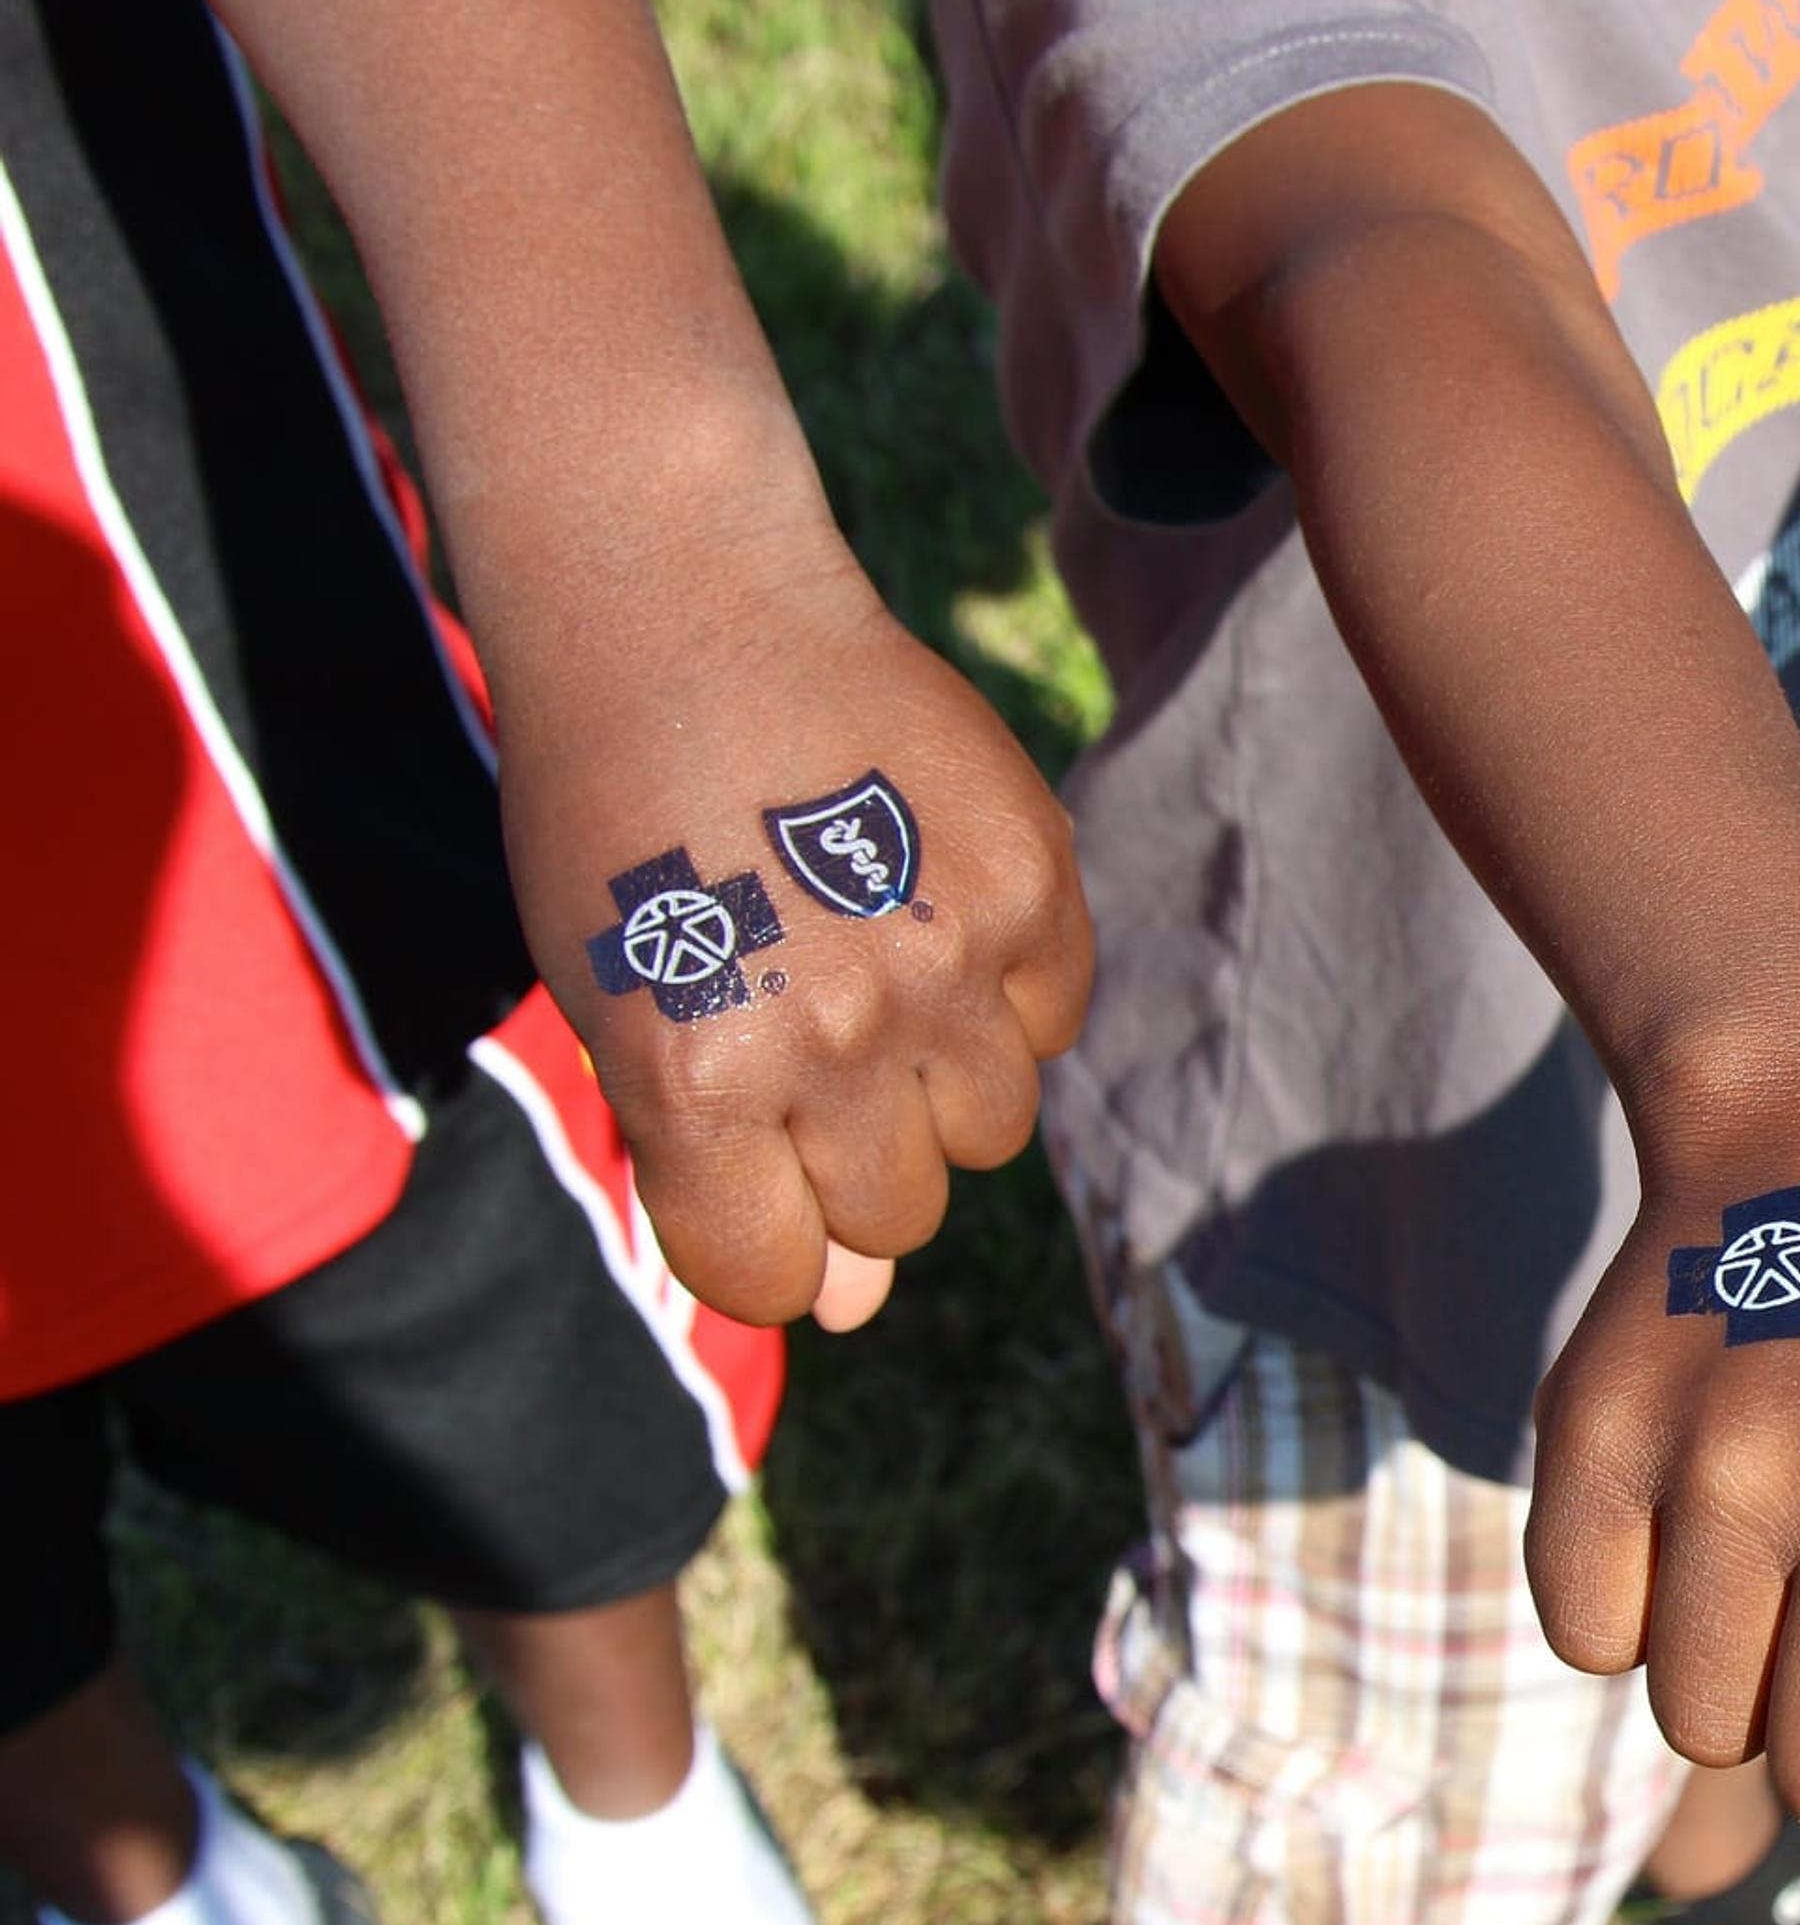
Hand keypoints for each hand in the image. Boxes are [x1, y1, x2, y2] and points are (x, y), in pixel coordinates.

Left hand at [496, 541, 1092, 1328]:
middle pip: (898, 1215)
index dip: (768, 1243)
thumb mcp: (624, 1011)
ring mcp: (948, 961)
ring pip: (991, 1132)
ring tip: (869, 966)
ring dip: (938, 1081)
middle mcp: (834, 1035)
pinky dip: (1003, 993)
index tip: (754, 1180)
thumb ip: (722, 1173)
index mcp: (701, 1081)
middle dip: (851, 1158)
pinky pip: (1052, 1021)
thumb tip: (855, 1312)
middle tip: (802, 1039)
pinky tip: (925, 903)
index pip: (780, 1275)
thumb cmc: (622, 826)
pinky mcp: (1035, 888)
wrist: (688, 612)